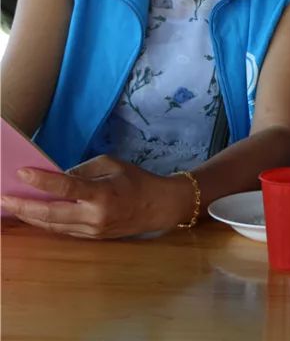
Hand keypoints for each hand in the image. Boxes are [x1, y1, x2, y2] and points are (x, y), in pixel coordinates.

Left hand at [0, 155, 192, 238]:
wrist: (159, 207)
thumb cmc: (137, 180)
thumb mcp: (111, 165)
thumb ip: (82, 171)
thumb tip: (56, 179)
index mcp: (102, 193)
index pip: (66, 187)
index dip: (41, 181)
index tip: (21, 172)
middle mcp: (94, 216)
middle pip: (50, 214)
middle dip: (23, 206)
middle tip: (3, 197)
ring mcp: (92, 230)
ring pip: (52, 225)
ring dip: (29, 216)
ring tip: (10, 206)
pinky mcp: (91, 238)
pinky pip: (62, 230)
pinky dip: (44, 222)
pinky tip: (31, 215)